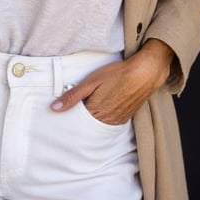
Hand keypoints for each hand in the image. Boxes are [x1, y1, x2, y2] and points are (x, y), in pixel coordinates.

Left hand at [49, 39, 173, 124]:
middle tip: (75, 107)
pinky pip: (109, 123)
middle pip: (86, 125)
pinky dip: (103, 117)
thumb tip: (54, 108)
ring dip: (92, 118)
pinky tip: (102, 105)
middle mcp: (106, 121)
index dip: (68, 116)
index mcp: (95, 113)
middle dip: (79, 119)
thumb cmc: (118, 74)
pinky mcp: (124, 118)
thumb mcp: (91, 81)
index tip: (63, 111)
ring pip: (98, 125)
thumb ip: (73, 96)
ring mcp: (116, 121)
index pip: (75, 122)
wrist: (145, 73)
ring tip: (90, 104)